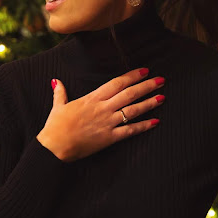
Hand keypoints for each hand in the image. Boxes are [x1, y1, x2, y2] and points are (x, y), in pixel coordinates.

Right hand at [37, 68, 165, 161]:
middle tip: (161, 80)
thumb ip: (60, 93)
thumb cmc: (55, 126)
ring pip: (133, 110)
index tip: (144, 71)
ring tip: (162, 97)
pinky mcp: (109, 138)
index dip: (132, 76)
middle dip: (147, 86)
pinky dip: (143, 126)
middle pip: (129, 94)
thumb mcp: (58, 106)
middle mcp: (103, 108)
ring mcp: (107, 123)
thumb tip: (56, 81)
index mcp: (92, 98)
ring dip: (149, 103)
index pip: (116, 83)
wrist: (55, 146)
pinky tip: (155, 122)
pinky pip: (130, 131)